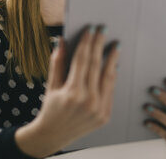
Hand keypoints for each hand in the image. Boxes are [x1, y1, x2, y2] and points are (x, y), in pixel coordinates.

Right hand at [15, 25, 119, 157]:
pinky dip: (112, 76)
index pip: (82, 60)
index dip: (86, 42)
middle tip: (103, 31)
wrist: (53, 136)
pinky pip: (110, 90)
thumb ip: (57, 63)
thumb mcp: (51, 85)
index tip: (90, 29)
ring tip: (115, 46)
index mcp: (72, 92)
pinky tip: (114, 65)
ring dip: (112, 59)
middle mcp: (87, 101)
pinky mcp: (105, 115)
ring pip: (107, 77)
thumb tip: (62, 41)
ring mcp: (98, 109)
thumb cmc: (50, 108)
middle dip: (99, 45)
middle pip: (96, 65)